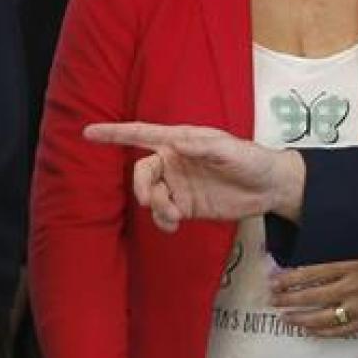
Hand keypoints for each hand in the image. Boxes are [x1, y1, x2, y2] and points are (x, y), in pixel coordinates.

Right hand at [84, 122, 304, 230]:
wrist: (269, 188)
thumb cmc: (251, 159)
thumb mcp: (231, 149)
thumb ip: (203, 146)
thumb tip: (175, 143)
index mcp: (180, 141)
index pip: (141, 135)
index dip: (114, 134)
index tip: (88, 132)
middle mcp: (174, 162)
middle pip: (141, 172)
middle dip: (140, 187)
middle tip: (150, 200)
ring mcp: (178, 185)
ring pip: (149, 196)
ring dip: (154, 208)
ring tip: (174, 216)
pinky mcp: (185, 207)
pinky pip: (161, 214)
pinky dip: (162, 221)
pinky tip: (174, 225)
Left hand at [271, 255, 357, 336]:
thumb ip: (337, 246)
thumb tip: (305, 247)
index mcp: (352, 262)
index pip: (310, 272)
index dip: (289, 277)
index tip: (274, 278)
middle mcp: (355, 286)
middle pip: (311, 296)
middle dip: (287, 298)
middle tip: (272, 297)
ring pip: (322, 318)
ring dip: (299, 318)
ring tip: (284, 316)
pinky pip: (339, 331)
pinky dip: (320, 332)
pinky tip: (307, 329)